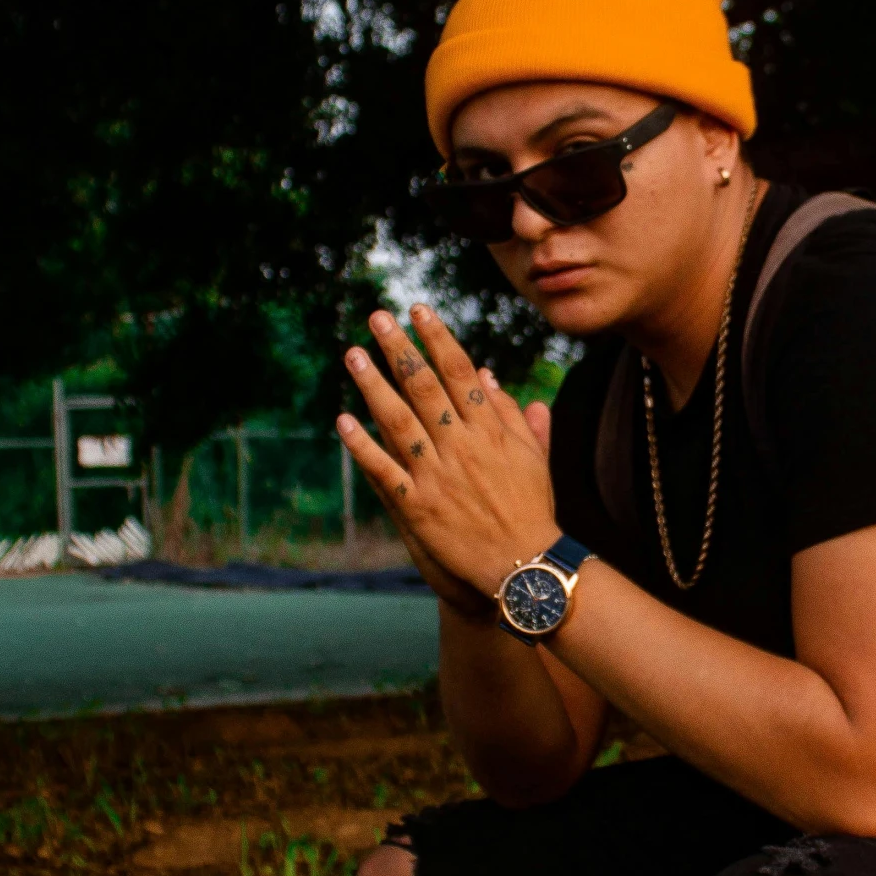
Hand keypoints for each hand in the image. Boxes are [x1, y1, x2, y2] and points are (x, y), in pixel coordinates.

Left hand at [337, 307, 560, 601]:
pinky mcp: (418, 507)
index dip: (437, 338)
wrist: (524, 565)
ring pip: (398, 420)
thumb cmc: (532, 510)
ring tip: (353, 355)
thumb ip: (511, 414)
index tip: (418, 310)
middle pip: (424, 386)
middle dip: (398, 348)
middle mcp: (462, 445)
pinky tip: (343, 421)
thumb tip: (488, 374)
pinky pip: (384, 470)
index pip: (459, 372)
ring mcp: (437, 475)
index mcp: (490, 430)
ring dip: (373, 385)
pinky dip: (362, 446)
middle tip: (376, 317)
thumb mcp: (532, 456)